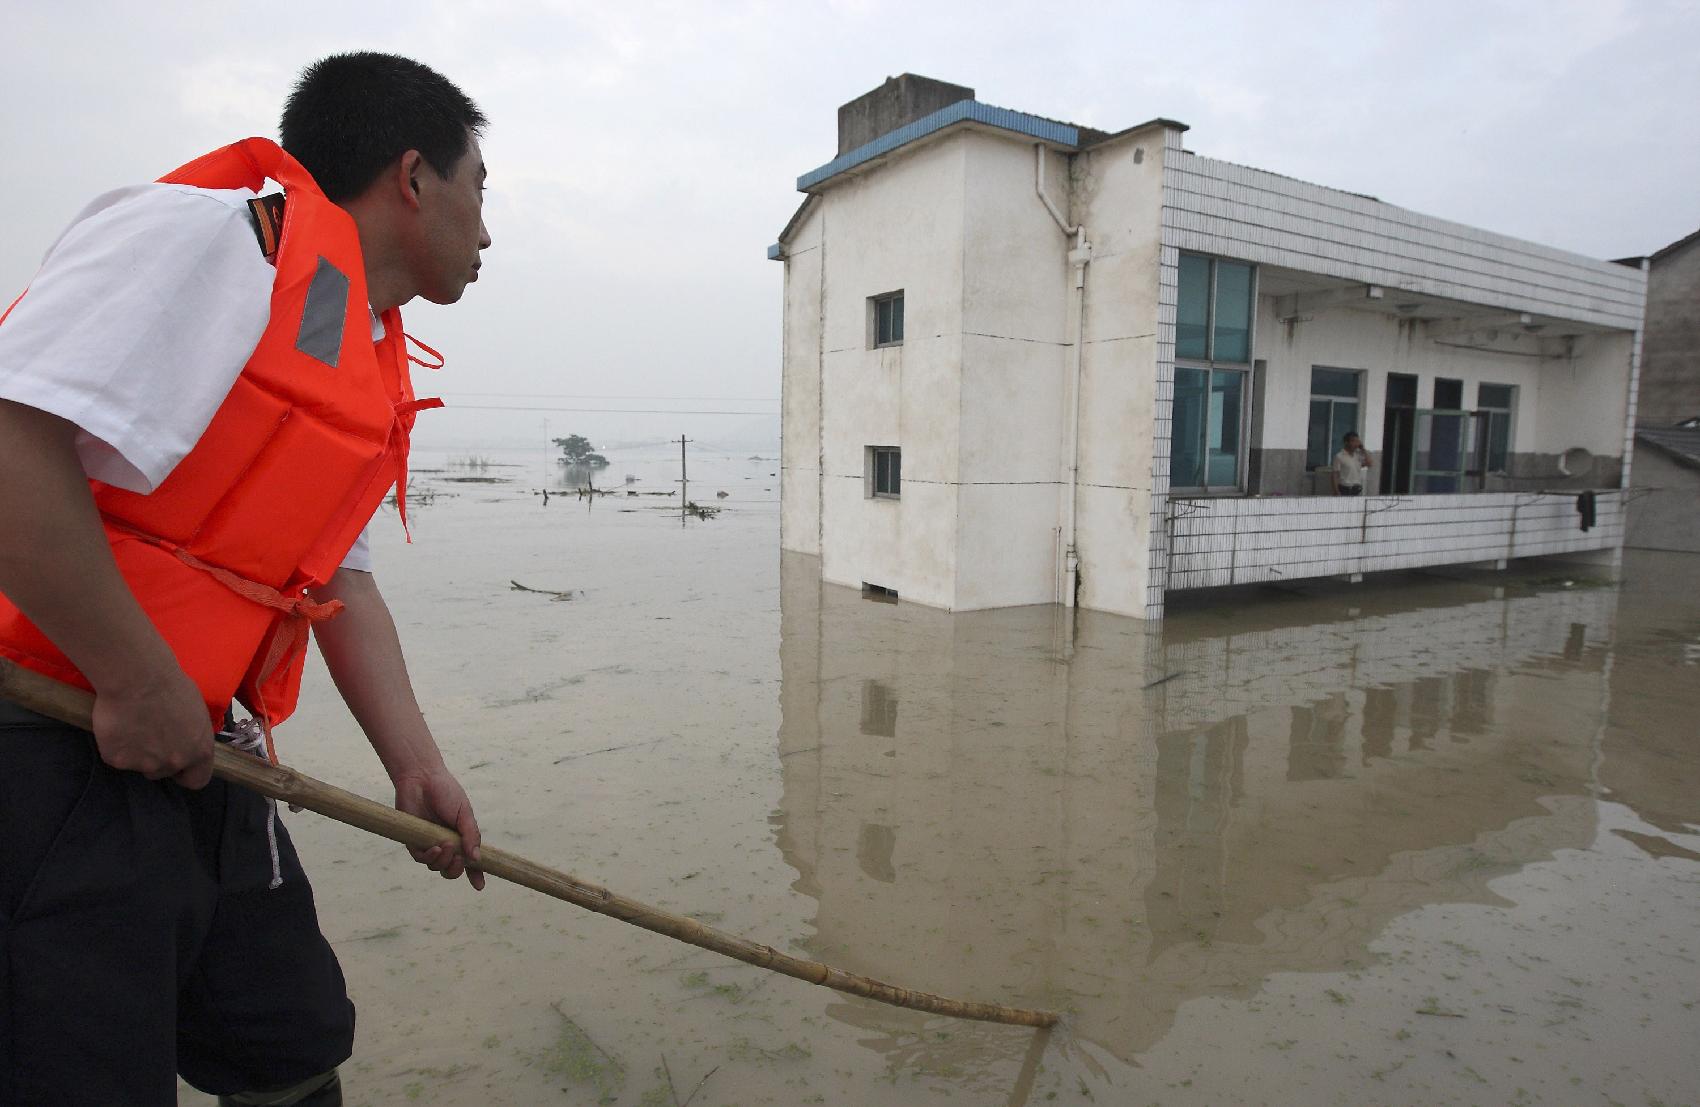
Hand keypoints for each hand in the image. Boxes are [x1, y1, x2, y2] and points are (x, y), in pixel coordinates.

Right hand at [90, 665, 214, 788]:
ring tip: (133, 725)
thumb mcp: (196, 713)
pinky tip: (118, 724)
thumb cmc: (172, 687)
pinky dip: (115, 744)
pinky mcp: (116, 759)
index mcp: (199, 751)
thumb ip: (192, 736)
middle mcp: (173, 763)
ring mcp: (143, 764)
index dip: (187, 773)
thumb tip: (185, 741)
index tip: (179, 766)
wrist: (138, 679)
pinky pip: (115, 755)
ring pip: (139, 765)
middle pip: (164, 771)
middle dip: (158, 758)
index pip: (197, 780)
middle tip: (149, 734)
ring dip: (137, 752)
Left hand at [394, 768, 484, 889]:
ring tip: (446, 845)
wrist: (422, 779)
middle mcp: (446, 843)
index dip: (476, 874)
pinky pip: (421, 859)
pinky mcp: (413, 842)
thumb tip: (476, 859)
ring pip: (436, 867)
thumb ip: (471, 835)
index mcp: (461, 837)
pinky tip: (434, 848)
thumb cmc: (446, 792)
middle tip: (458, 860)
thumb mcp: (465, 814)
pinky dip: (430, 857)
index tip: (480, 886)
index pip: (470, 861)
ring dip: (443, 861)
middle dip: (456, 870)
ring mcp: (429, 844)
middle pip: (451, 870)